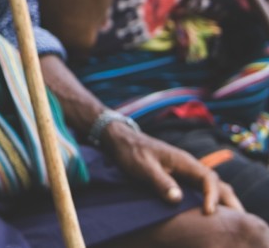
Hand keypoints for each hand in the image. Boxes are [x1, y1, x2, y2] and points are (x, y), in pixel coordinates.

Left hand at [103, 122, 241, 214]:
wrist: (120, 139)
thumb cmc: (131, 151)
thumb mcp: (142, 167)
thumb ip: (160, 181)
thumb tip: (177, 199)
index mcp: (183, 161)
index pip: (208, 178)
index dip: (212, 196)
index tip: (208, 212)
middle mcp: (188, 165)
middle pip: (215, 182)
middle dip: (227, 199)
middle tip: (237, 218)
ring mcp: (184, 170)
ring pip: (209, 185)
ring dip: (220, 199)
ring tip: (229, 217)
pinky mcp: (178, 175)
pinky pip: (199, 187)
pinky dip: (208, 197)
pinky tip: (209, 210)